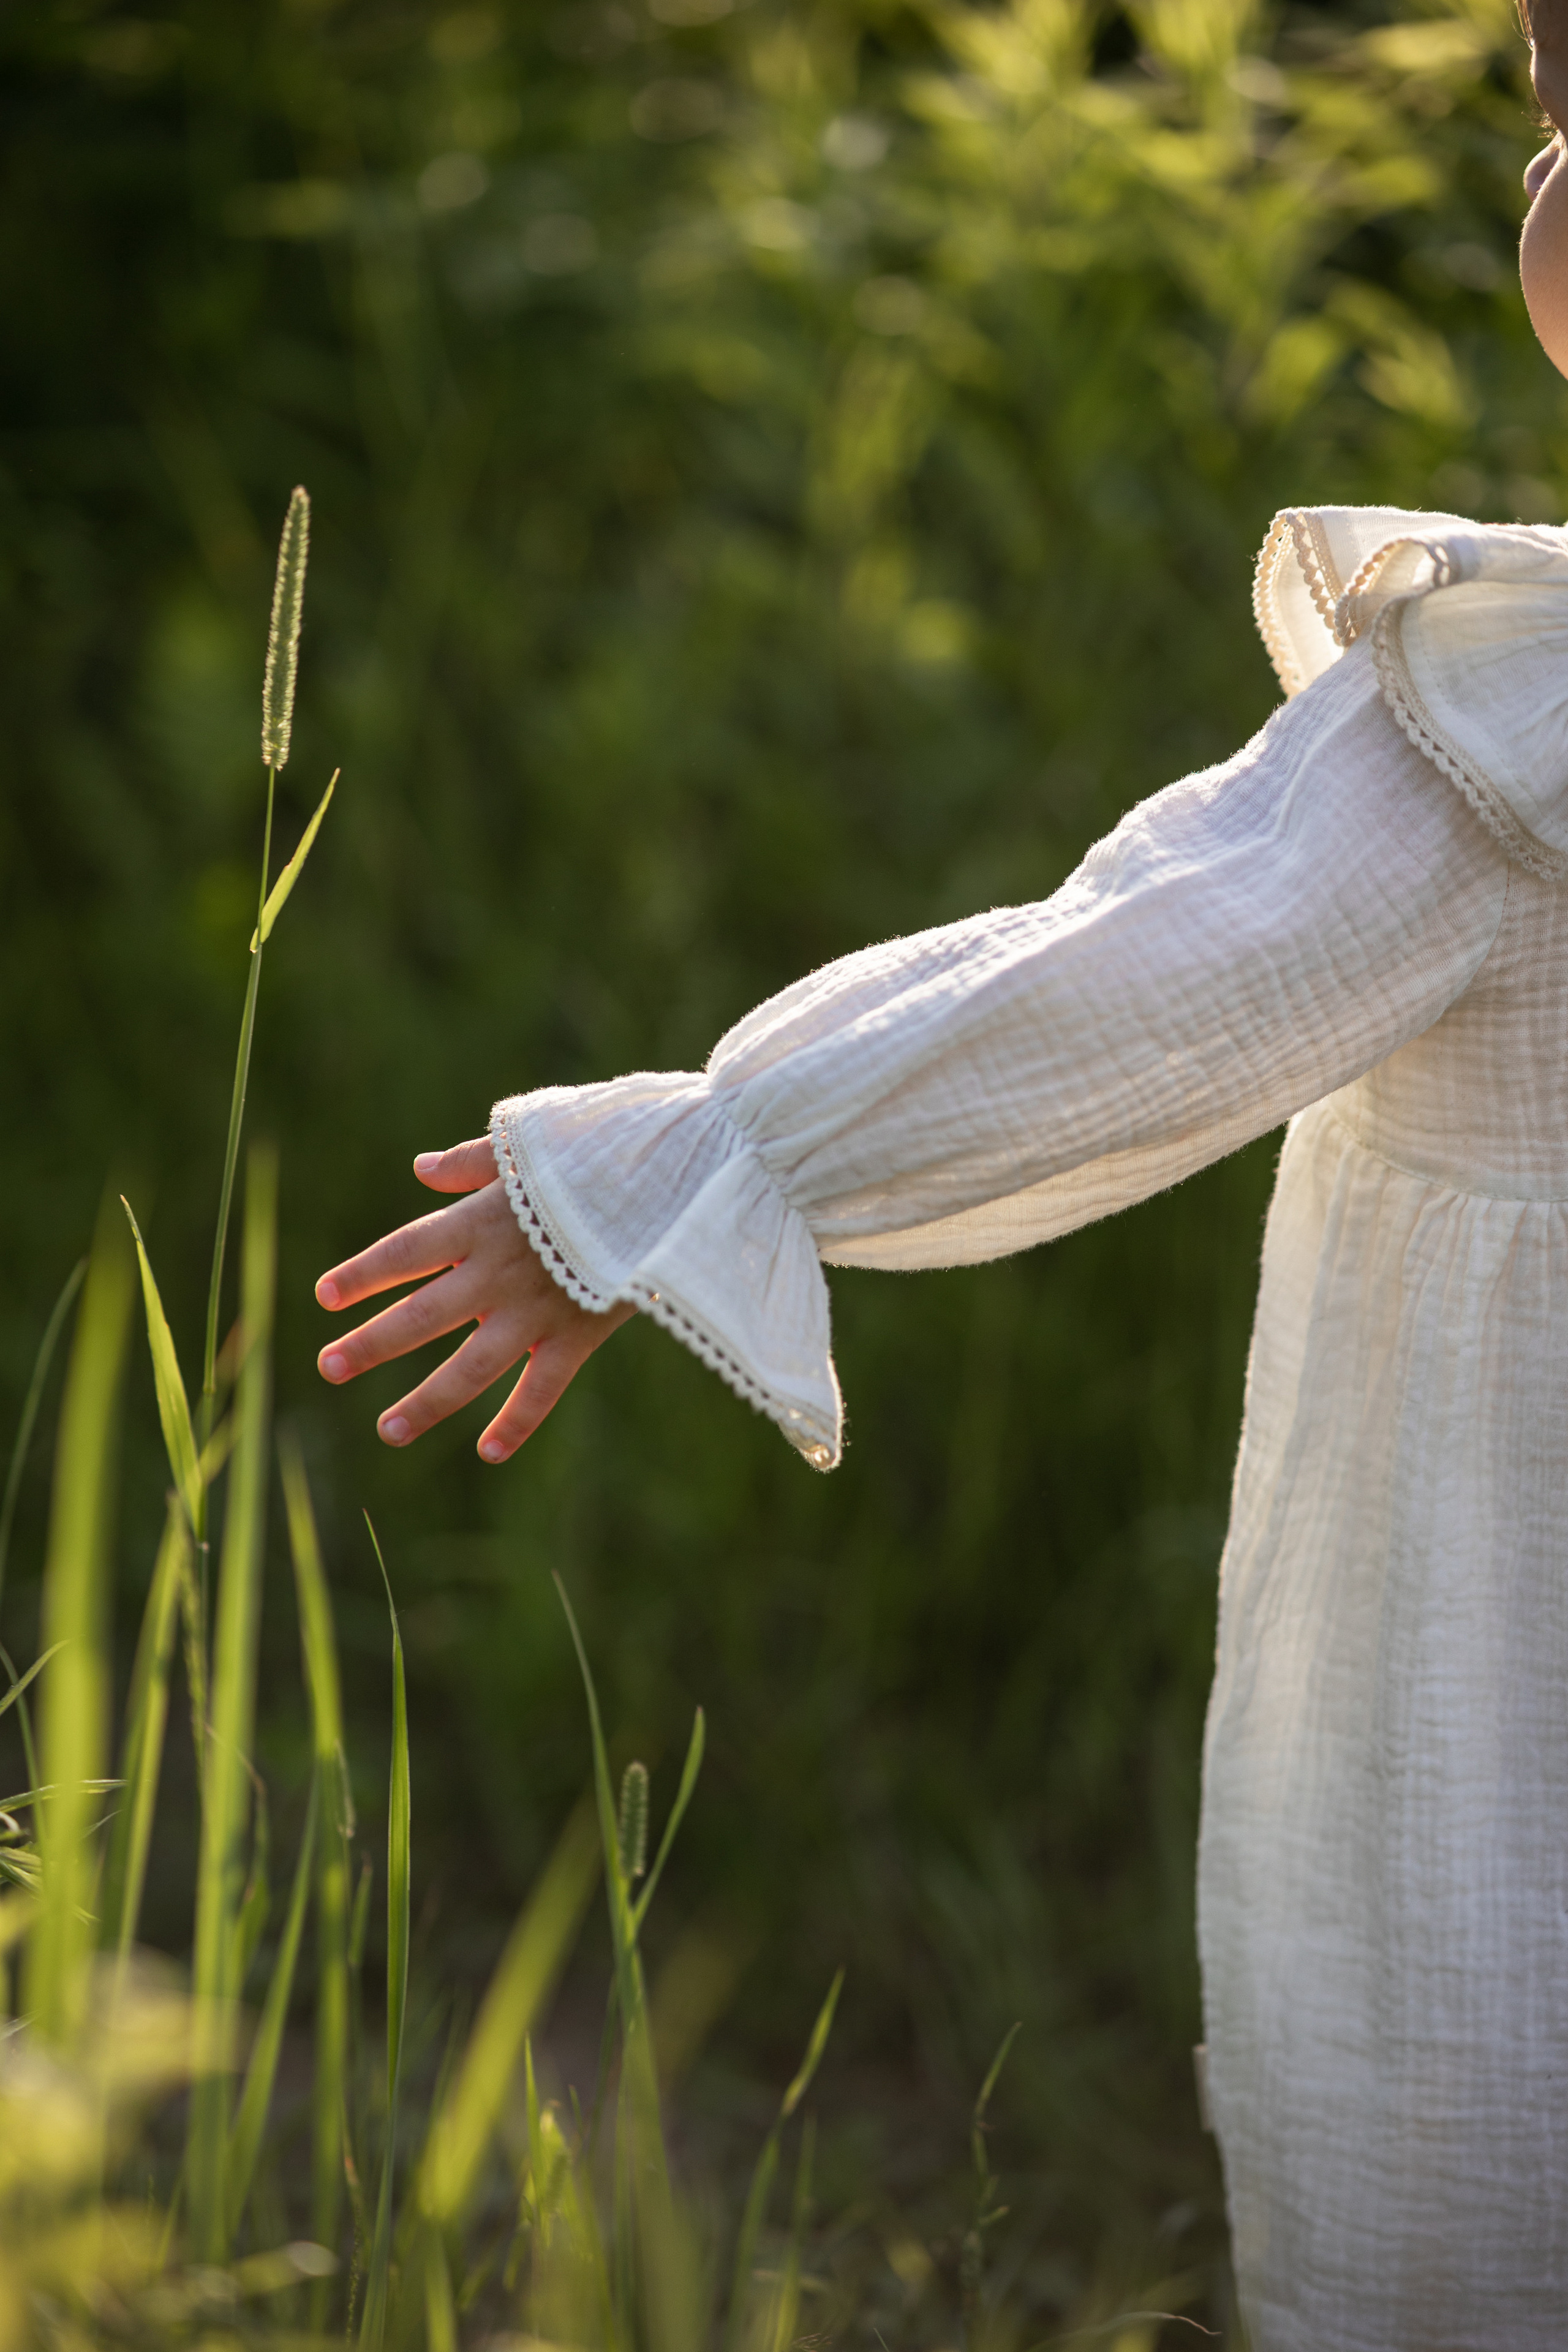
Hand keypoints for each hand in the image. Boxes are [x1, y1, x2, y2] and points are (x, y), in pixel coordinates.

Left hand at [314, 1138, 634, 1461]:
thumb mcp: (530, 1142)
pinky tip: (489, 1452)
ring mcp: (536, 1311)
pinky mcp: (578, 1334)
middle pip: (420, 1316)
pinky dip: (517, 1422)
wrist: (673, 1178)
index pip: (403, 1253)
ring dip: (426, 1401)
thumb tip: (422, 1170)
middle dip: (371, 1344)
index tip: (325, 1297)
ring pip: (469, 1368)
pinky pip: (542, 1389)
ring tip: (388, 1429)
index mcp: (478, 1221)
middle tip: (328, 1367)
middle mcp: (497, 1272)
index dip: (362, 1276)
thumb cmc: (601, 1147)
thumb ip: (471, 1161)